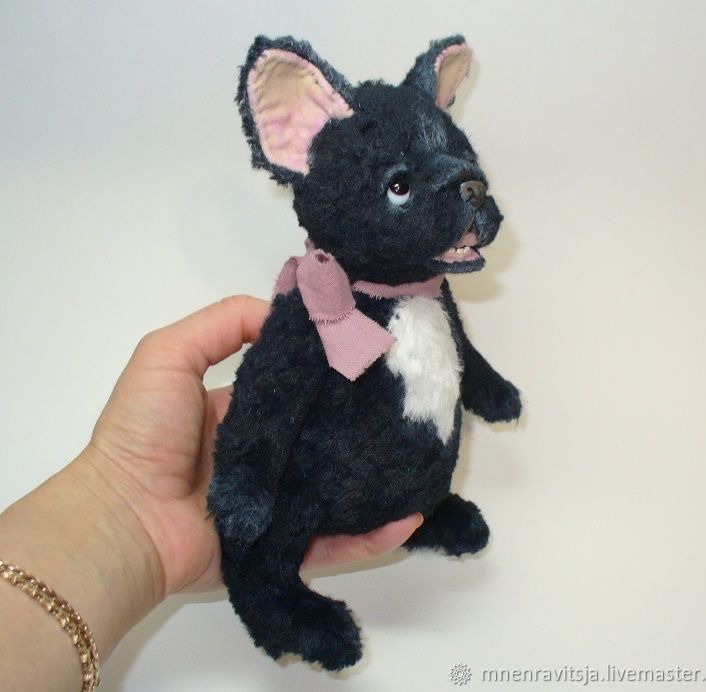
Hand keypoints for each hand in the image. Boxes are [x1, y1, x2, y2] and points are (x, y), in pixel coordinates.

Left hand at [84, 295, 422, 597]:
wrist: (122, 519)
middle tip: (411, 406)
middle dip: (363, 423)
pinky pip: (333, 541)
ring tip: (423, 462)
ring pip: (337, 489)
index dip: (330, 371)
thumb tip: (286, 313)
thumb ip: (222, 324)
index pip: (297, 388)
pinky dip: (371, 535)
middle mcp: (264, 457)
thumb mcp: (169, 355)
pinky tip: (408, 516)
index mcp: (241, 414)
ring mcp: (275, 503)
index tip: (371, 353)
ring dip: (377, 479)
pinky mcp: (281, 546)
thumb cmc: (144, 431)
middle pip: (323, 438)